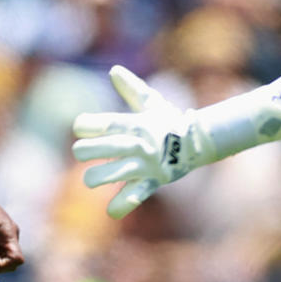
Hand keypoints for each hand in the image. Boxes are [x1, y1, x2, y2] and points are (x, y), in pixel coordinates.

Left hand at [70, 67, 201, 217]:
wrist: (200, 141)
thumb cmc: (170, 120)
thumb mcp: (152, 102)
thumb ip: (131, 89)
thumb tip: (114, 70)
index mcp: (136, 124)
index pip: (108, 123)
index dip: (89, 125)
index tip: (80, 127)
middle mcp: (140, 144)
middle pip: (107, 147)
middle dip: (88, 151)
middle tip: (81, 153)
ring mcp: (147, 164)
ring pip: (117, 172)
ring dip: (98, 177)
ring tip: (90, 179)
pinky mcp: (154, 181)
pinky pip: (138, 194)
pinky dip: (124, 203)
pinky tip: (111, 211)